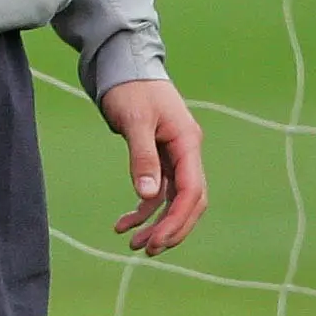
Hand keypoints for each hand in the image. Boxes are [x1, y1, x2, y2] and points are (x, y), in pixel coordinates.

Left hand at [100, 76, 205, 253]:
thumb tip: (148, 195)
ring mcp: (174, 154)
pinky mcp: (159, 155)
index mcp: (188, 143)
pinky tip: (125, 222)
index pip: (192, 191)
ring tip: (133, 243)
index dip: (177, 219)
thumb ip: (142, 157)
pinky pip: (158, 189)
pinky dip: (144, 207)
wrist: (122, 66)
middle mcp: (186, 151)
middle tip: (147, 250)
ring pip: (173, 199)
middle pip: (189, 201)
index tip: (158, 241)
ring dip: (156, 222)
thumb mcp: (135, 122)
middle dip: (171, 228)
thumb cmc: (130, 89)